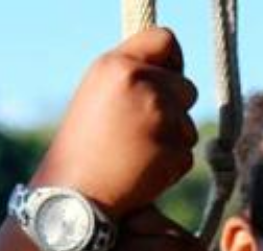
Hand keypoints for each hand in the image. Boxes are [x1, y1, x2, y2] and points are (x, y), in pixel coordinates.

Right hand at [38, 27, 198, 217]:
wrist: (73, 199)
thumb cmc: (83, 149)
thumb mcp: (97, 96)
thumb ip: (133, 77)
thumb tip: (174, 74)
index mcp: (117, 65)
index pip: (165, 41)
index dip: (171, 62)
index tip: (166, 79)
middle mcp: (141, 84)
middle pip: (186, 88)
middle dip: (172, 109)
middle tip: (138, 131)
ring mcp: (159, 117)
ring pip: (188, 124)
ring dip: (171, 140)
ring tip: (134, 153)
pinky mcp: (172, 150)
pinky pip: (187, 154)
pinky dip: (170, 166)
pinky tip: (141, 172)